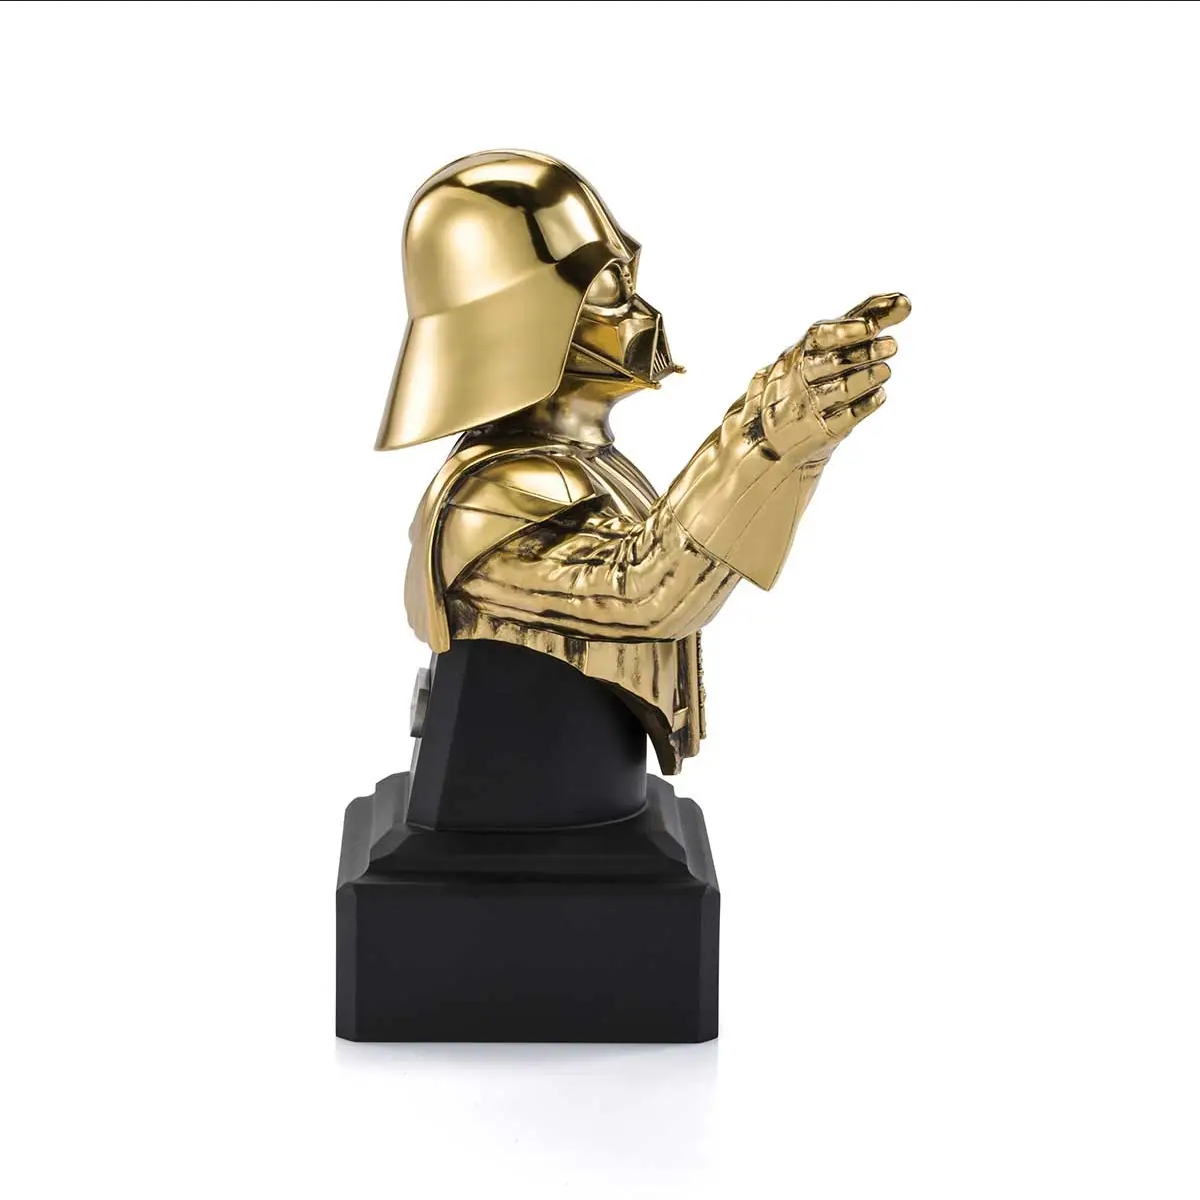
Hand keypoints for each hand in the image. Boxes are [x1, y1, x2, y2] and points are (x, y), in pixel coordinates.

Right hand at [751, 293, 909, 460]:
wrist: (782, 424)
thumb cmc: (819, 370)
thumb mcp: (835, 341)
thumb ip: (869, 317)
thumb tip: (905, 302)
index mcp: (805, 348)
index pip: (821, 336)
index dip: (846, 331)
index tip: (871, 327)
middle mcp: (805, 375)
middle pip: (834, 362)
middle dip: (865, 353)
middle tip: (892, 345)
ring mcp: (813, 403)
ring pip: (842, 389)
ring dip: (868, 377)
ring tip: (885, 370)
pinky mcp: (825, 429)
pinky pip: (848, 416)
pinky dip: (867, 402)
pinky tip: (879, 394)